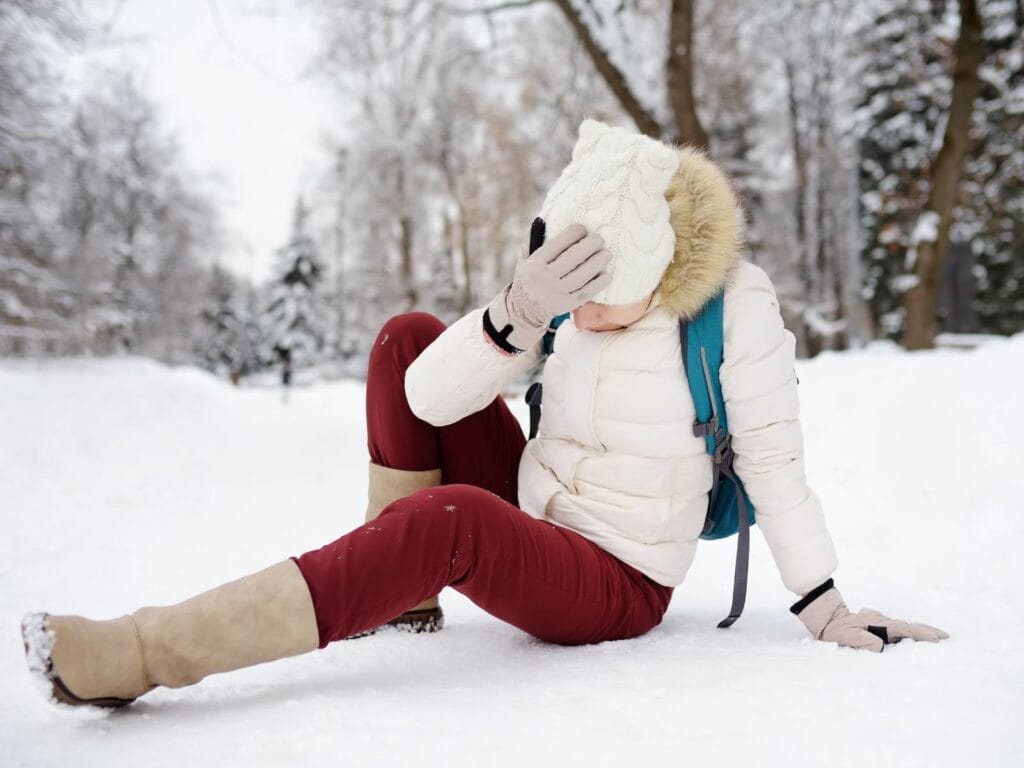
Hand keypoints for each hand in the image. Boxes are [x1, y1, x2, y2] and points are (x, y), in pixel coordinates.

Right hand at [485, 220, 611, 351]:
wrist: (524, 309)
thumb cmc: (530, 276)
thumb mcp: (525, 258)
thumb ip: (534, 239)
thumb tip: (545, 218)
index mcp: (534, 264)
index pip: (555, 246)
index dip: (571, 235)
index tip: (582, 228)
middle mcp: (544, 279)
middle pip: (570, 260)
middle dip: (587, 247)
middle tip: (599, 239)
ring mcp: (555, 293)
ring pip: (580, 276)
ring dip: (596, 263)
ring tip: (607, 253)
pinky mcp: (566, 305)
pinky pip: (585, 293)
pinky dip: (598, 283)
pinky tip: (607, 274)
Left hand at [792, 580, 948, 652]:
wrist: (824, 617)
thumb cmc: (835, 630)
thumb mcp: (847, 637)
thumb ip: (864, 642)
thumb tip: (881, 646)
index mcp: (876, 623)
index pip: (903, 629)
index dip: (920, 634)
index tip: (936, 639)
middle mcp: (880, 620)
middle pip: (907, 626)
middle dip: (926, 631)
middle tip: (945, 637)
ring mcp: (878, 621)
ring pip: (903, 627)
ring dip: (919, 631)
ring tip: (937, 637)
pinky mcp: (876, 624)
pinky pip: (896, 628)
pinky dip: (908, 632)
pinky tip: (914, 637)